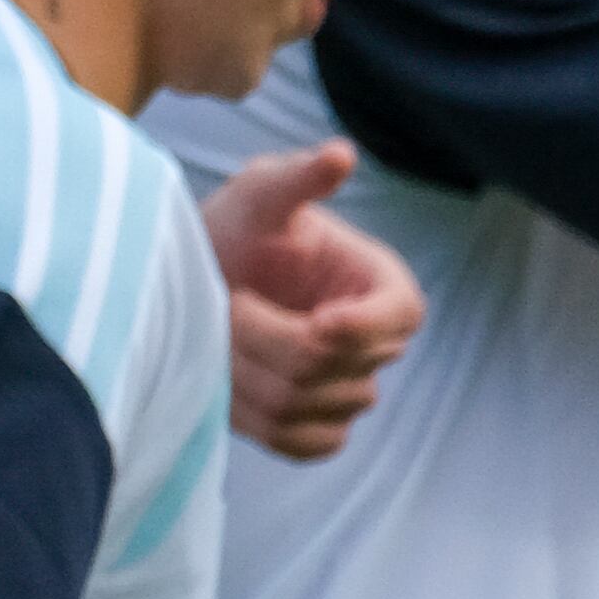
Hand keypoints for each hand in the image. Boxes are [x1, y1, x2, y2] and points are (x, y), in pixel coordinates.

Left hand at [209, 143, 423, 459]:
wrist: (203, 277)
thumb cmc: (239, 228)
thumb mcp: (260, 194)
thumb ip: (298, 178)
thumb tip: (339, 154)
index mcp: (385, 289)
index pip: (394, 320)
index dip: (353, 328)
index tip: (313, 318)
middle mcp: (377, 345)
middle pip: (330, 365)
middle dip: (264, 335)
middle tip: (226, 303)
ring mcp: (349, 390)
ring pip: (304, 405)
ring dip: (245, 371)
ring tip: (219, 332)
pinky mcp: (316, 426)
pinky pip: (304, 444)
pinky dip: (260, 420)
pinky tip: (233, 381)